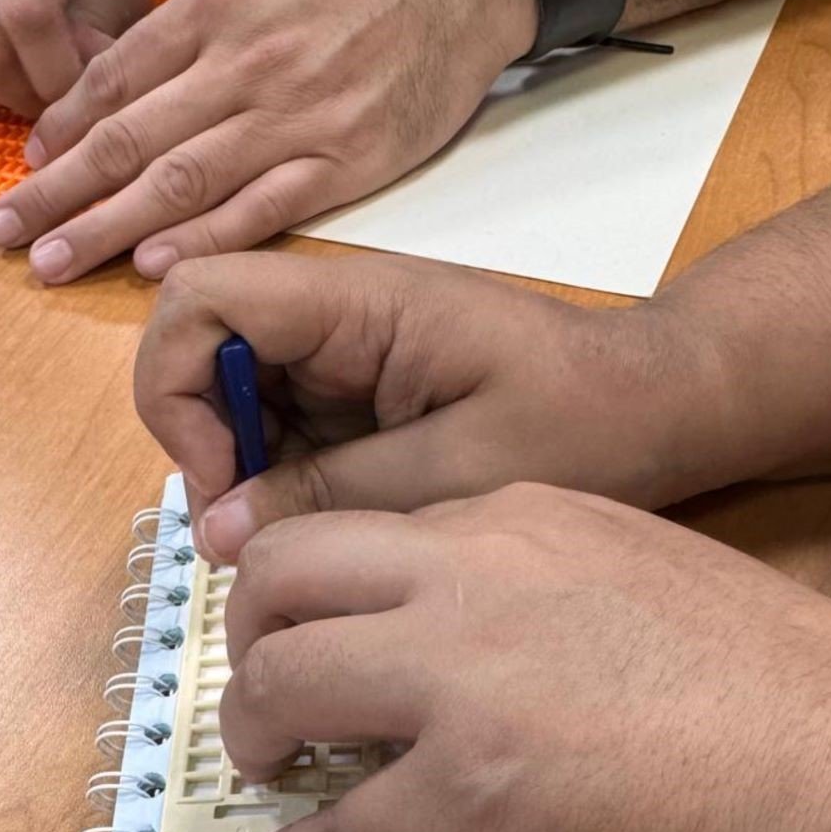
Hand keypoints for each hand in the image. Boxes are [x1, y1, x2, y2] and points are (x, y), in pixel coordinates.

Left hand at [0, 0, 537, 281]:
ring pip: (181, 181)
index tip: (27, 169)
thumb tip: (139, 83)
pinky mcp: (343, 162)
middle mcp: (241, 65)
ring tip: (56, 261)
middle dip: (60, 192)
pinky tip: (157, 268)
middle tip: (6, 234)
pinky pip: (261, 209)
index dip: (61, 132)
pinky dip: (205, 240)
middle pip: (129, 140)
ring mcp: (292, 117)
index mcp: (215, 8)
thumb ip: (199, 31)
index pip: (114, 81)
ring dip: (110, 227)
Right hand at [133, 251, 733, 562]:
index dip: (176, 385)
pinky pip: (288, 425)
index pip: (201, 297)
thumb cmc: (581, 425)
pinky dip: (289, 478)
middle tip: (255, 532)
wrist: (654, 406)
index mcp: (357, 303)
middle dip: (211, 444)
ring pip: (240, 396)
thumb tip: (217, 533)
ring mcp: (348, 348)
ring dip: (251, 471)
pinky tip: (339, 518)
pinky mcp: (363, 387)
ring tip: (307, 534)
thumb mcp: (454, 472)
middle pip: (207, 349)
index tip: (223, 482)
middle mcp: (337, 312)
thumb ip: (329, 495)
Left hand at [220, 484, 830, 831]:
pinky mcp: (466, 799)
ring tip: (265, 770)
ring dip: (251, 730)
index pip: (369, 529)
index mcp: (524, 514)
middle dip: (248, 631)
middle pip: (289, 573)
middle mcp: (471, 574)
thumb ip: (542, 585)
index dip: (319, 584)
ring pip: (281, 682)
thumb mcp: (644, 578)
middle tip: (262, 687)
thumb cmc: (775, 685)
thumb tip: (459, 636)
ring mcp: (460, 680)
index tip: (309, 623)